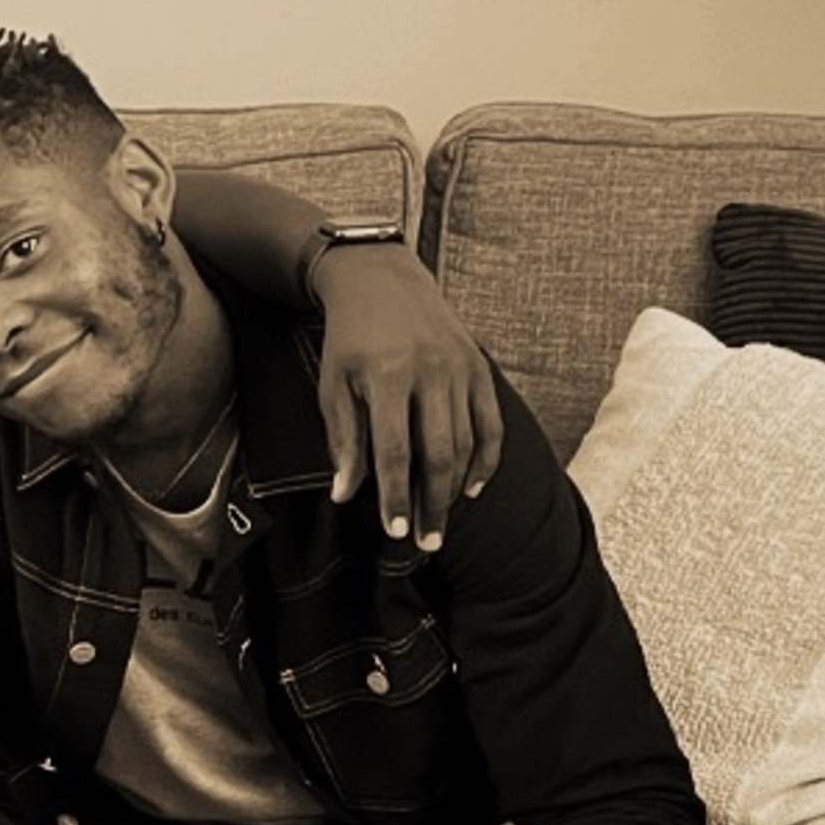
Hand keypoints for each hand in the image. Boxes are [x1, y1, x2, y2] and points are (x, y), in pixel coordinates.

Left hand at [311, 246, 503, 549]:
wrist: (380, 280)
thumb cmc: (348, 341)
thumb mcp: (333, 387)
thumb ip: (344, 441)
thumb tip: (346, 495)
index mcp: (387, 376)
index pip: (395, 450)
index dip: (396, 495)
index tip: (395, 532)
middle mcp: (431, 371)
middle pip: (439, 452)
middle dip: (432, 504)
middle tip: (426, 543)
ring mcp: (460, 367)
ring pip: (468, 441)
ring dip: (455, 488)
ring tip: (440, 522)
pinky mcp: (479, 366)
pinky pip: (491, 421)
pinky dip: (486, 458)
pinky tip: (471, 488)